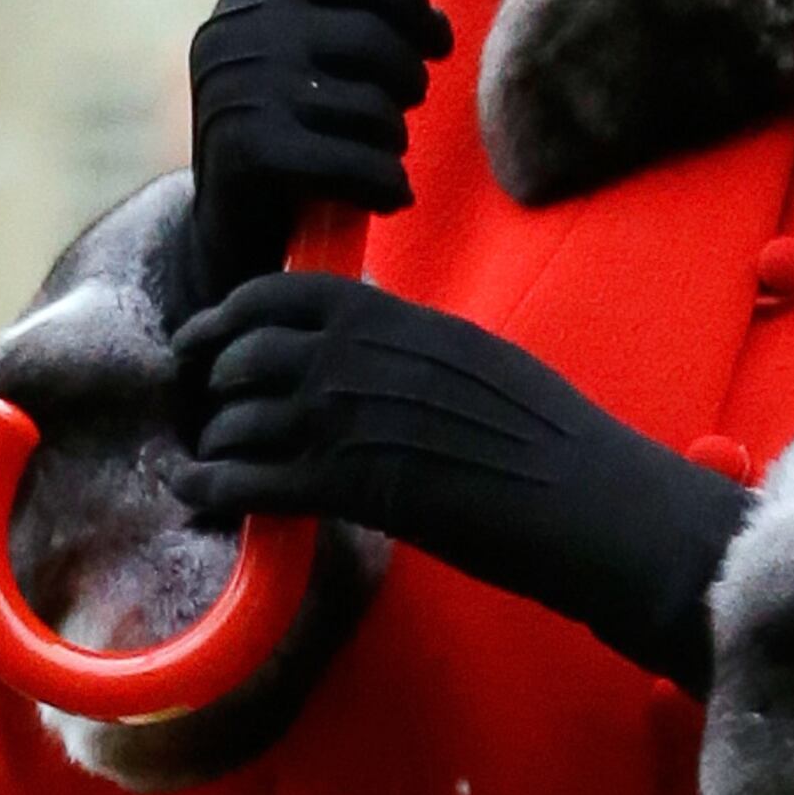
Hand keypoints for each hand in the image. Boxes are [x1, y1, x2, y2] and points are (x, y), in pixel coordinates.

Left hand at [174, 275, 751, 690]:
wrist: (593, 500)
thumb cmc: (556, 444)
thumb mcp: (483, 366)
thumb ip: (419, 353)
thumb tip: (380, 356)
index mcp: (405, 322)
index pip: (290, 293)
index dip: (234, 313)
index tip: (210, 337)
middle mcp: (368, 358)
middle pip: (247, 351)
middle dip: (210, 382)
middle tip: (200, 408)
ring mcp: (355, 419)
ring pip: (239, 415)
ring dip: (213, 441)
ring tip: (203, 462)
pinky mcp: (352, 486)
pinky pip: (251, 478)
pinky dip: (213, 487)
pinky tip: (200, 496)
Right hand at [188, 0, 455, 302]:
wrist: (229, 231)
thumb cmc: (289, 126)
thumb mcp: (308, 48)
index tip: (434, 37)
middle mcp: (238, 32)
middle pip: (377, 38)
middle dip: (409, 83)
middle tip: (400, 113)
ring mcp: (239, 90)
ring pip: (375, 107)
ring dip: (393, 143)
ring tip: (376, 158)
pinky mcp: (248, 152)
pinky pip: (361, 160)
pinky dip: (386, 186)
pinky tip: (384, 196)